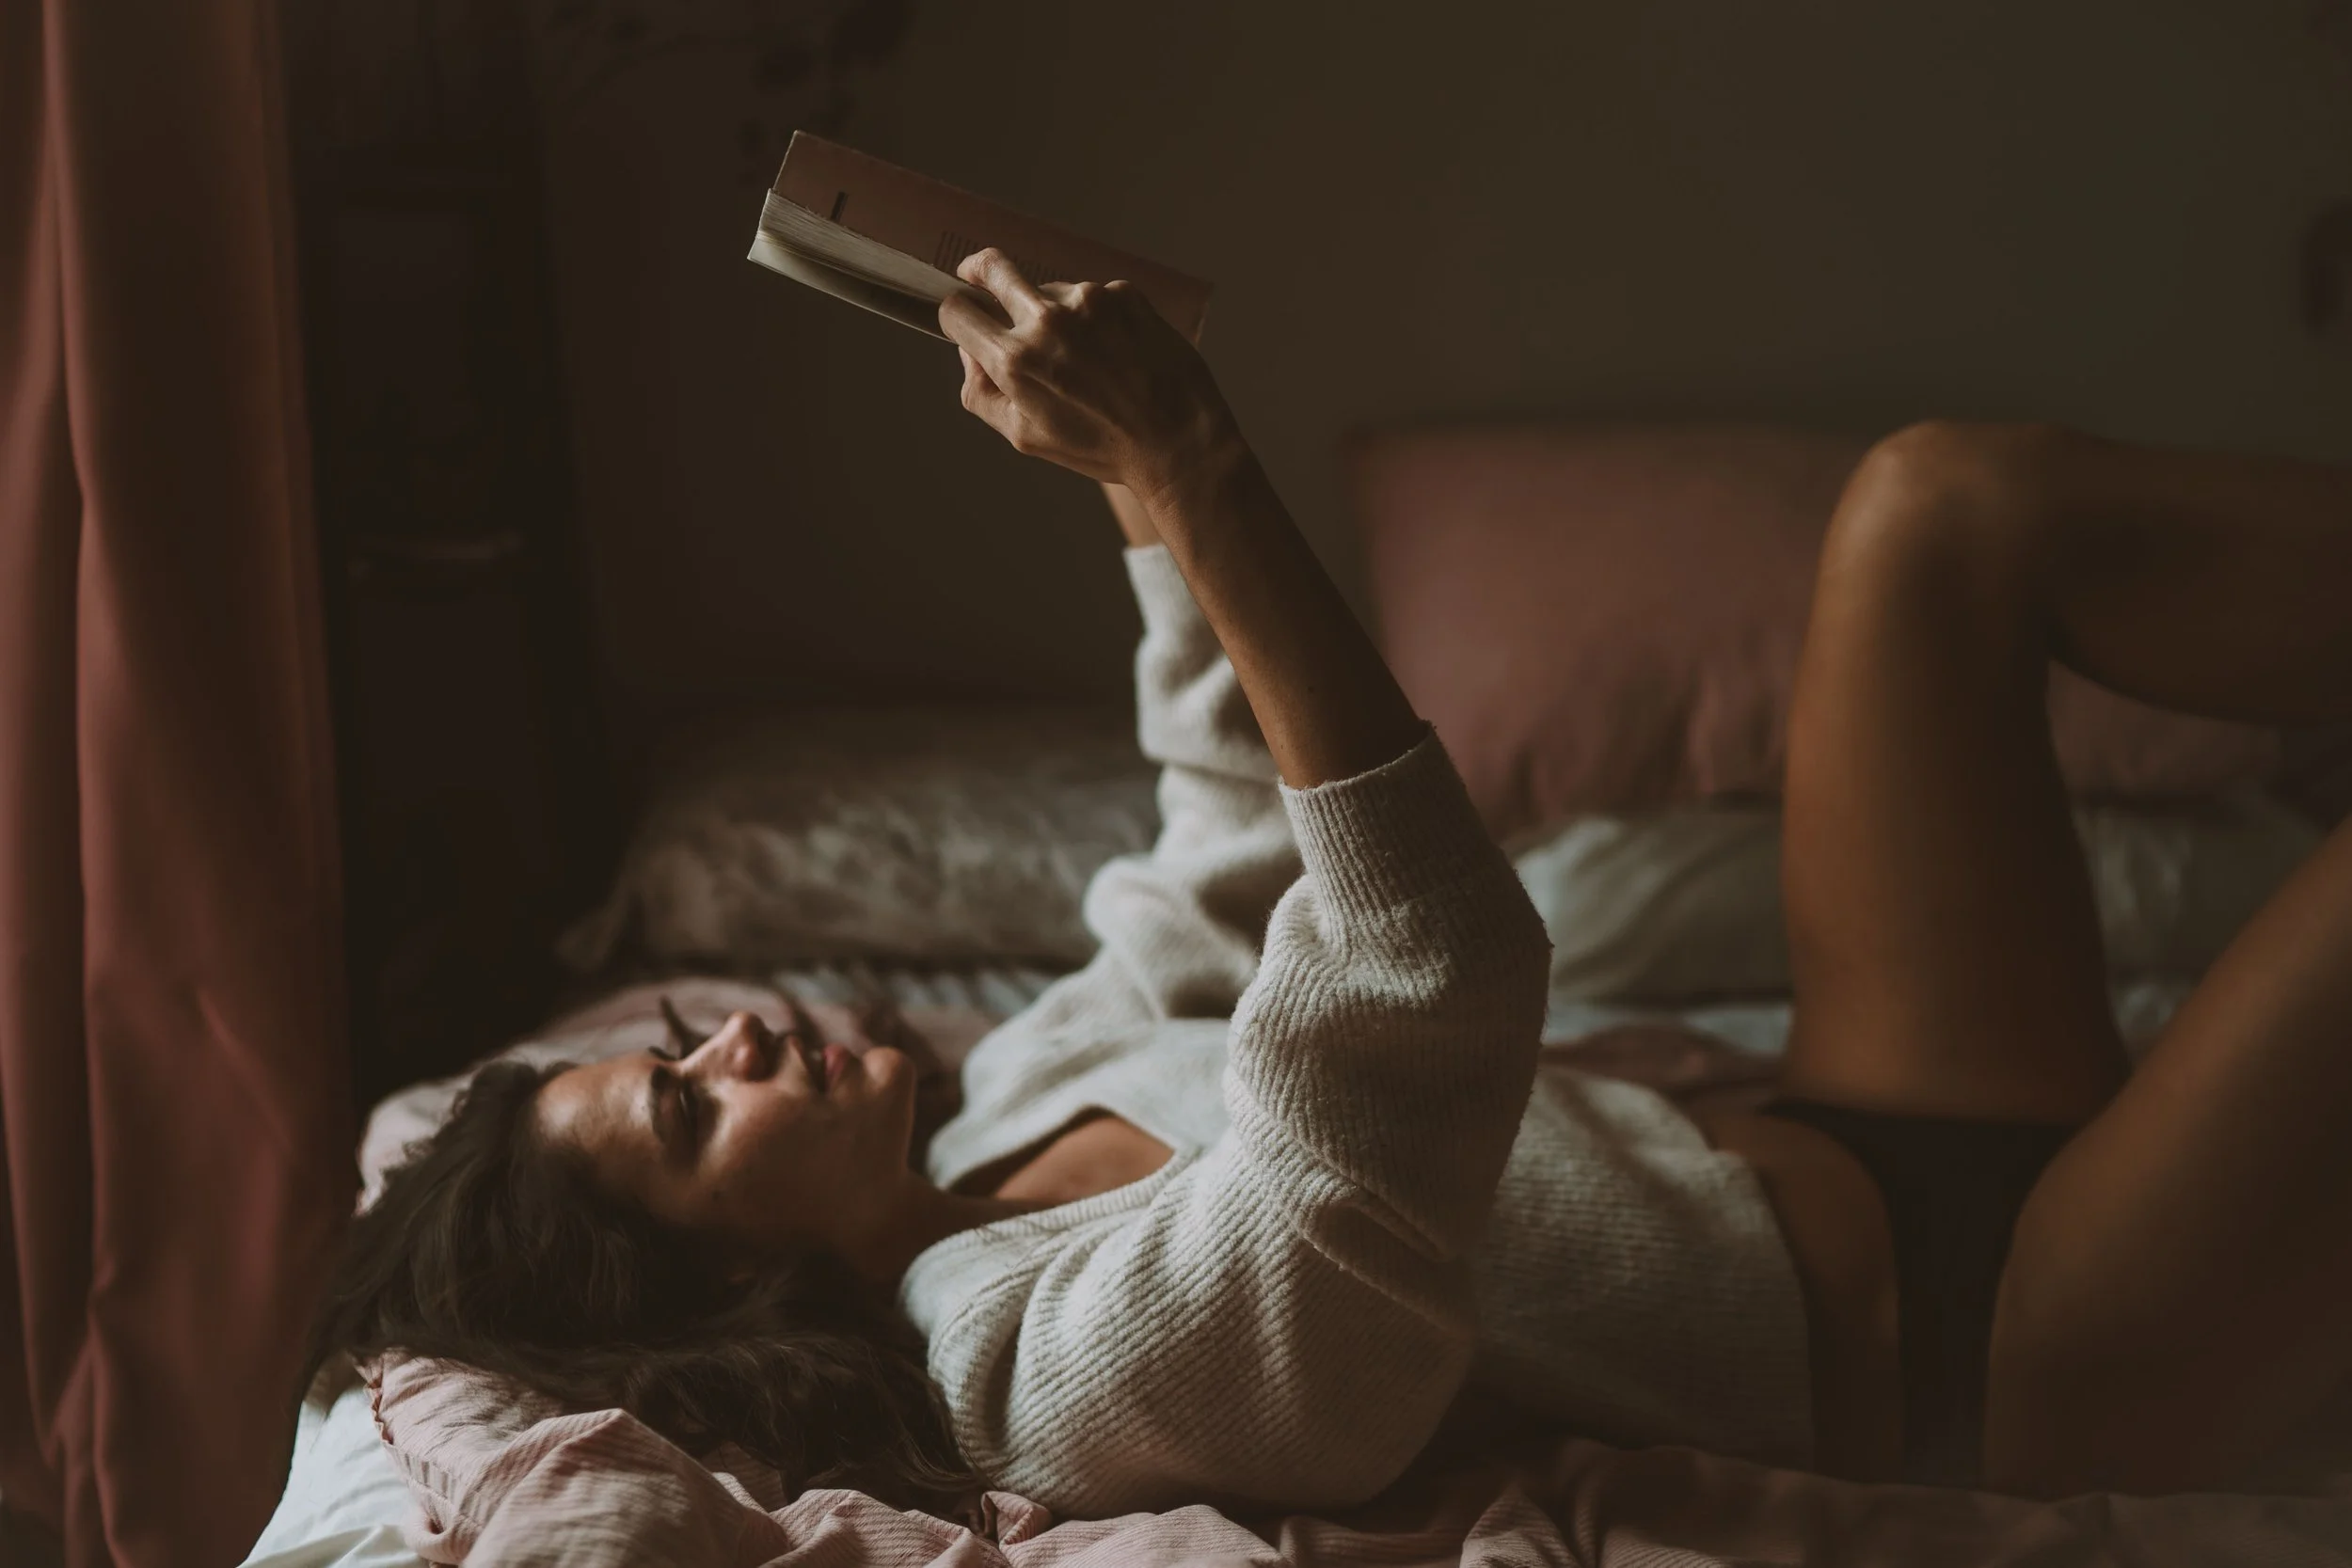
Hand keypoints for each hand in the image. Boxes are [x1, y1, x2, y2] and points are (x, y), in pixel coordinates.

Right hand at [938, 248, 1236, 497]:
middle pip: (991, 267)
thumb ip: (982, 393)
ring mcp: (1088, 301)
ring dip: (1052, 312)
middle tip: (976, 275)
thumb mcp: (1026, 436)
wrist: (1178, 441)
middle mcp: (1047, 321)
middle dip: (976, 270)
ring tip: (1086, 359)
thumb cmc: (1100, 446)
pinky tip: (1115, 352)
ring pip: (1049, 290)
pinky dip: (1094, 318)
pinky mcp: (1123, 293)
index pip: (958, 312)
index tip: (962, 316)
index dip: (954, 315)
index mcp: (1015, 361)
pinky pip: (1091, 297)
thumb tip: (969, 352)